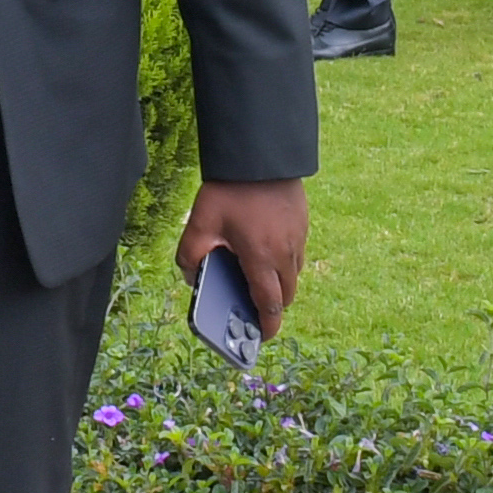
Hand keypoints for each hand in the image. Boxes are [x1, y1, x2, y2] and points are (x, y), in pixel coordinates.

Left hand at [179, 179, 308, 329]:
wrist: (259, 155)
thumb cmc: (229, 191)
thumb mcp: (199, 224)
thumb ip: (190, 256)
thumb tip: (191, 277)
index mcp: (261, 259)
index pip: (270, 306)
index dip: (266, 327)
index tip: (259, 337)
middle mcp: (285, 253)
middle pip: (286, 296)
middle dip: (271, 307)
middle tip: (252, 307)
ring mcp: (298, 238)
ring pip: (293, 274)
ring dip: (279, 283)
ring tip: (255, 277)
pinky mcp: (302, 224)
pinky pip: (297, 254)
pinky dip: (284, 262)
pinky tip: (263, 250)